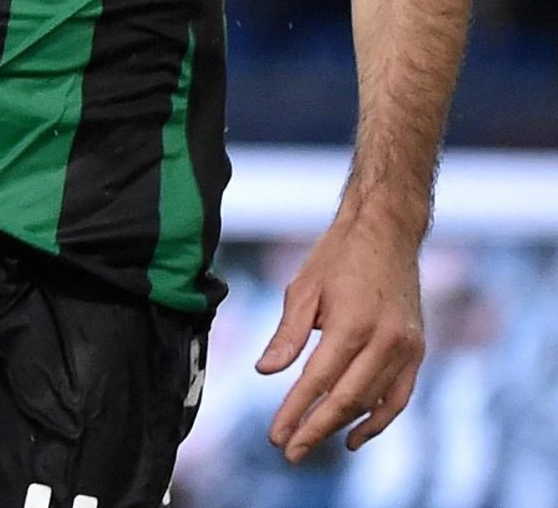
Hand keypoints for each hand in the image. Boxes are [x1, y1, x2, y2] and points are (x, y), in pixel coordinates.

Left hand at [258, 210, 426, 460]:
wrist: (386, 232)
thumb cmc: (337, 256)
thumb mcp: (302, 288)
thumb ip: (287, 334)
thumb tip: (265, 372)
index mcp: (352, 324)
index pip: (318, 381)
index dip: (295, 412)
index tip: (275, 436)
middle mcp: (385, 341)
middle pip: (347, 400)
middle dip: (315, 428)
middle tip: (288, 451)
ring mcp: (406, 348)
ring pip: (373, 402)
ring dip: (342, 427)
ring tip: (311, 442)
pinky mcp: (417, 350)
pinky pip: (398, 396)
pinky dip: (378, 419)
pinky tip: (353, 434)